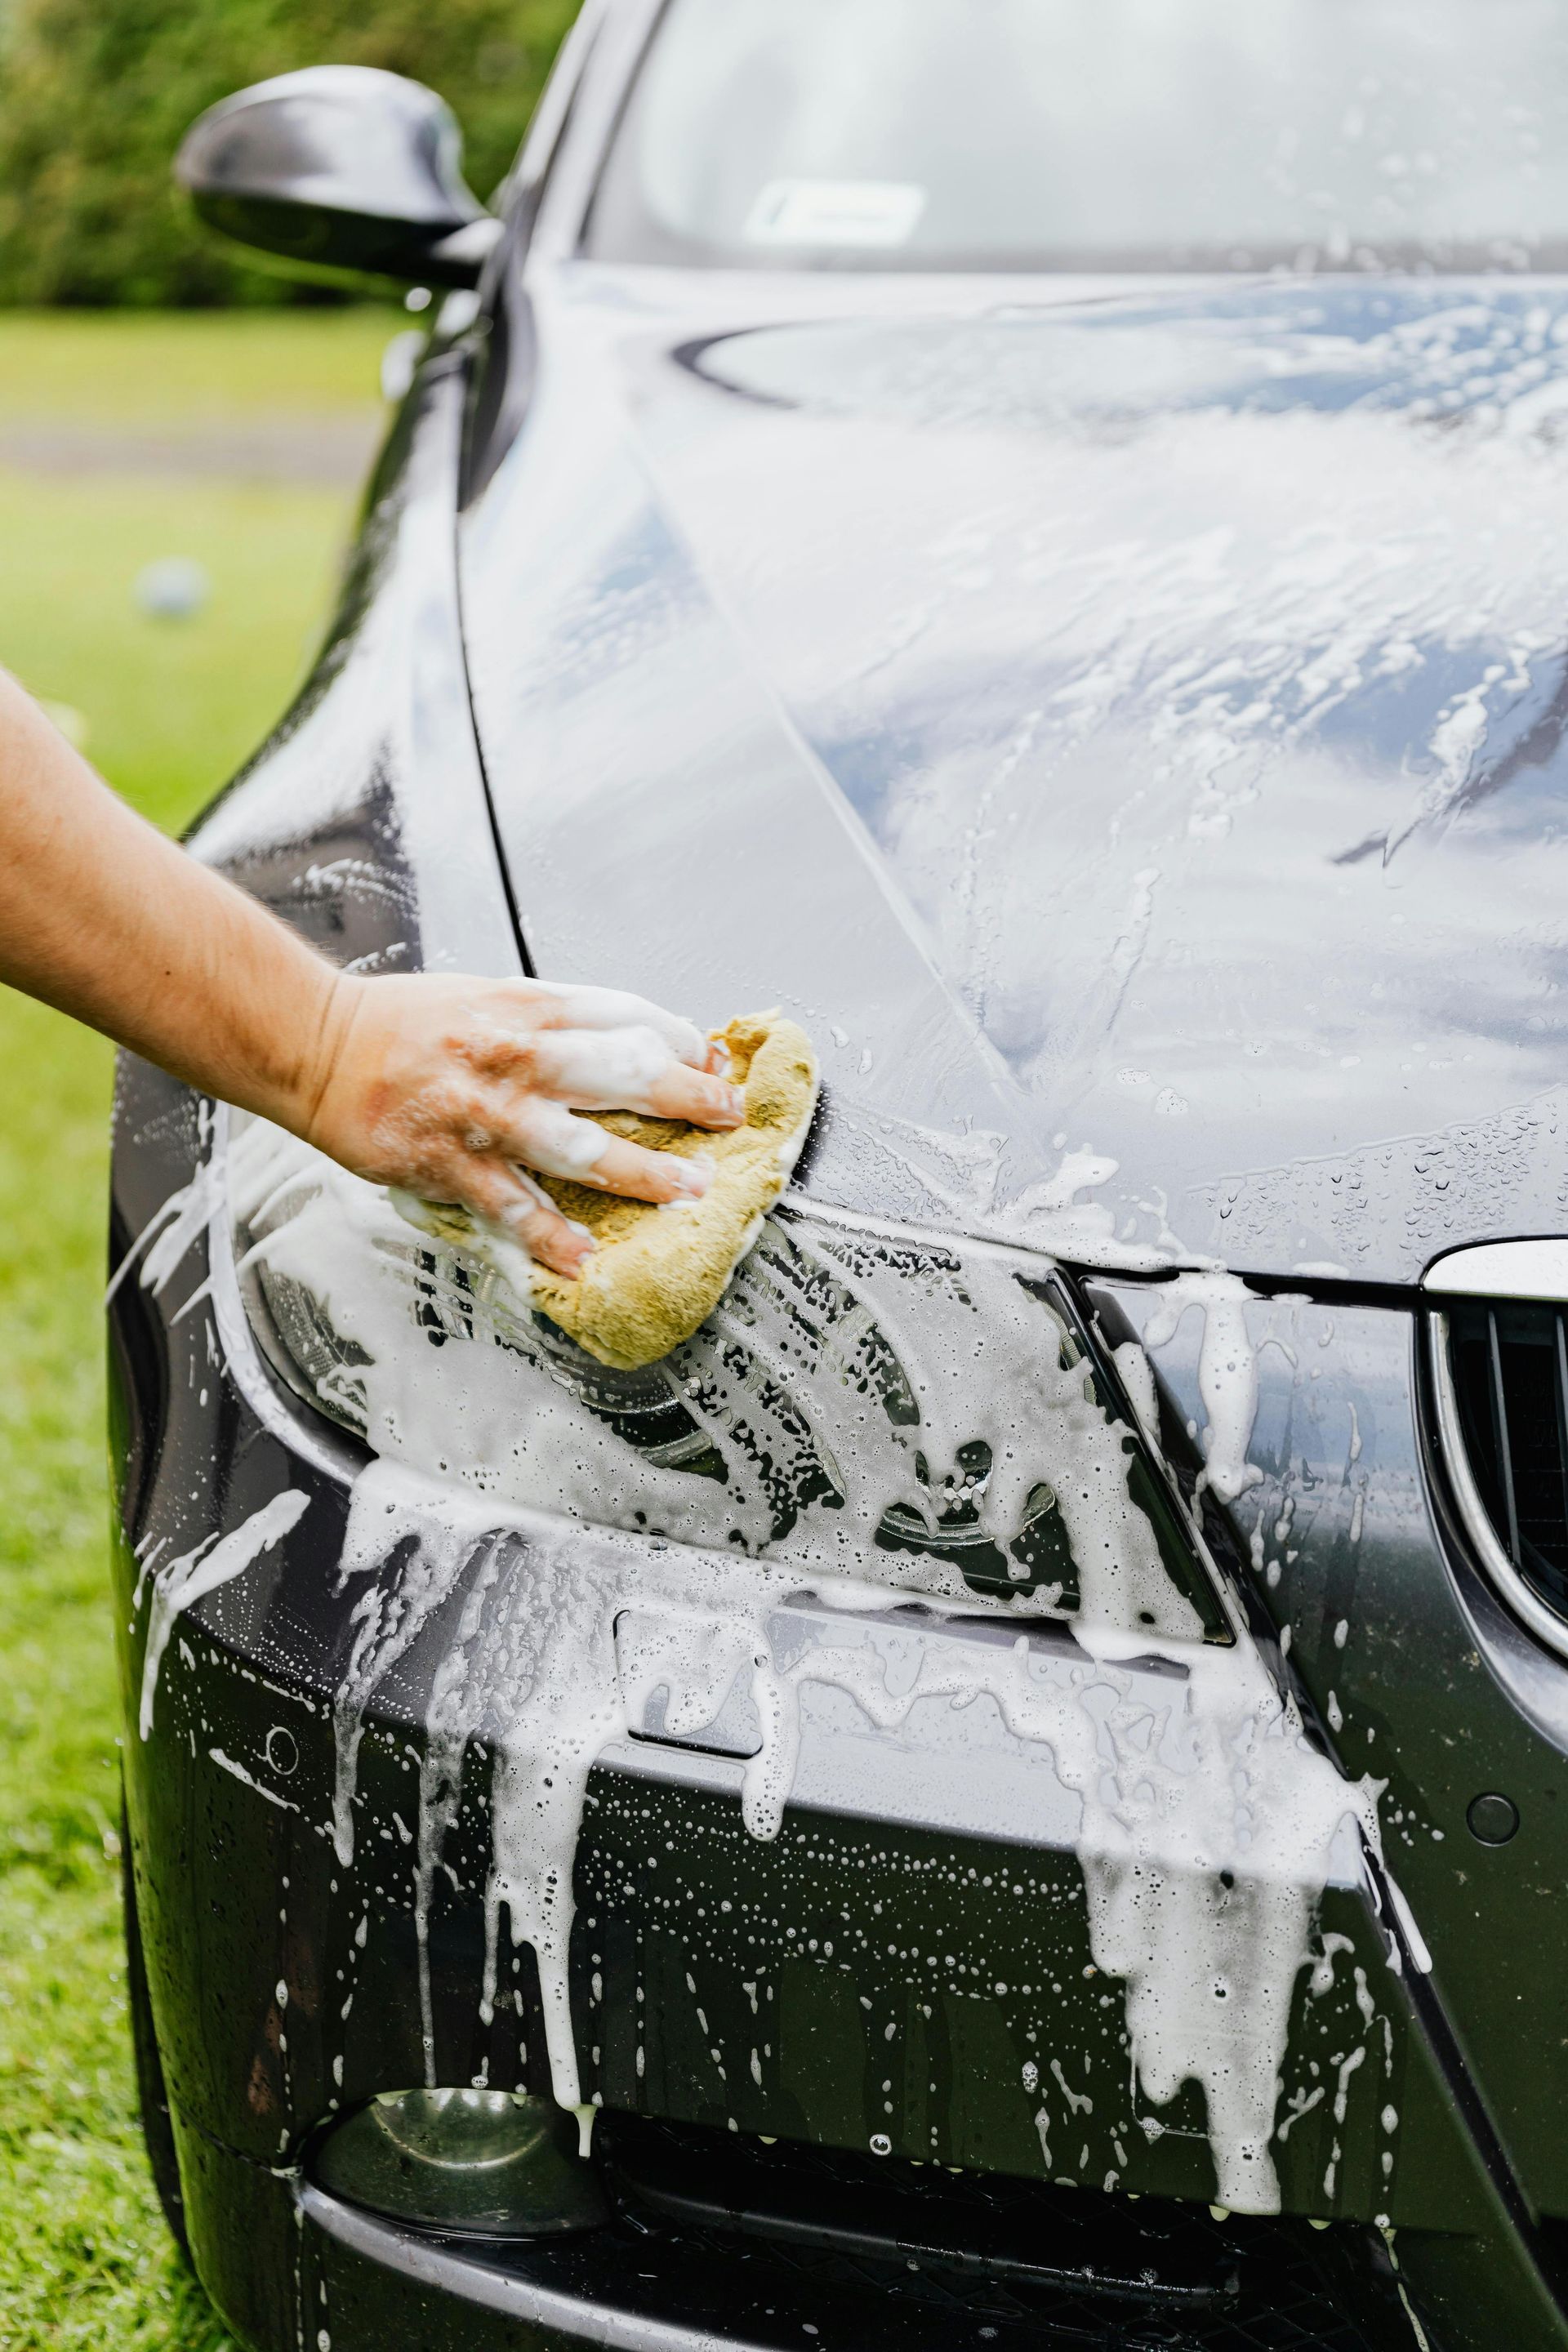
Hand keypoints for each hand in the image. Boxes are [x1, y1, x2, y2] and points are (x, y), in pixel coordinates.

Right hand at [299, 974, 744, 1276]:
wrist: (316, 1042)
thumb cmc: (404, 1023)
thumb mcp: (489, 998)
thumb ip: (555, 1024)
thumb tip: (631, 1046)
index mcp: (526, 1007)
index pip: (623, 1017)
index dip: (679, 1040)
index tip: (715, 1063)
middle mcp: (512, 1054)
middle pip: (618, 1072)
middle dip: (684, 1097)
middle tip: (730, 1119)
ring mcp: (482, 1112)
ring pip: (577, 1145)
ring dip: (639, 1172)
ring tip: (688, 1193)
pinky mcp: (447, 1162)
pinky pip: (510, 1205)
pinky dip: (549, 1236)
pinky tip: (583, 1258)